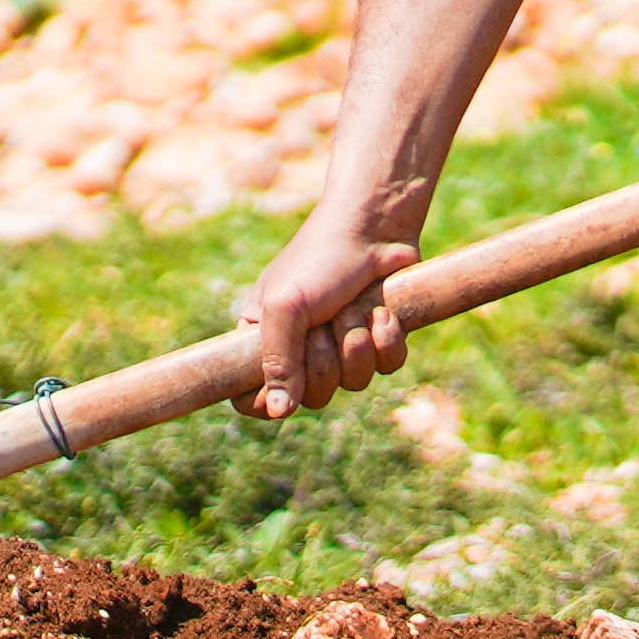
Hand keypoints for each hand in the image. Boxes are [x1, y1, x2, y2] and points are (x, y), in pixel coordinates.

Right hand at [240, 202, 413, 417]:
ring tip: (354, 309)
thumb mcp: (286, 307)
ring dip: (358, 343)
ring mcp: (343, 345)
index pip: (251, 396)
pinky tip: (383, 312)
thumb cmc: (321, 259)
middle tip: (325, 322)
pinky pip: (387, 366)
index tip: (283, 390)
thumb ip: (278, 361)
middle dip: (326, 360)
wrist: (375, 226)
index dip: (265, 402)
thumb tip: (278, 413)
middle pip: (313, 396)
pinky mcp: (380, 337)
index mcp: (265, 340)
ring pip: (354, 383)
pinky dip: (387, 339)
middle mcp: (302, 349)